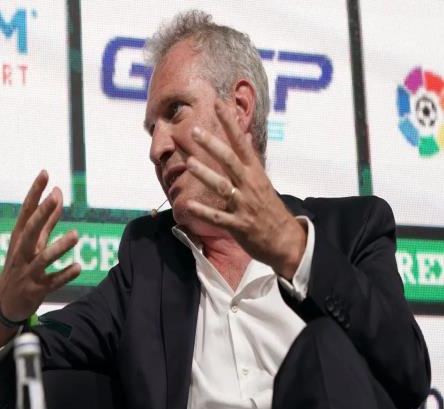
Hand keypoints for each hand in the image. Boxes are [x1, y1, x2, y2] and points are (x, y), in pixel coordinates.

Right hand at [0, 171, 80, 321]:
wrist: (6, 302)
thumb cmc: (22, 264)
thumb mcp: (33, 241)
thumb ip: (47, 218)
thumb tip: (57, 193)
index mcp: (20, 238)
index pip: (26, 211)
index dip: (35, 192)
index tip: (45, 173)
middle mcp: (22, 253)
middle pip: (30, 231)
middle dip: (41, 214)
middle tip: (54, 197)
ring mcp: (29, 272)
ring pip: (43, 258)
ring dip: (59, 246)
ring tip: (76, 235)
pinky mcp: (37, 289)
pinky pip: (53, 282)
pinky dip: (65, 275)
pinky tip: (78, 267)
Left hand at [186, 100, 305, 278]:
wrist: (286, 241)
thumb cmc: (271, 210)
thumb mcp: (263, 182)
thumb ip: (250, 161)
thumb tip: (247, 138)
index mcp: (256, 173)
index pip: (242, 143)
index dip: (230, 123)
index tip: (219, 104)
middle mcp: (250, 185)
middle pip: (230, 160)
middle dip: (212, 145)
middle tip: (195, 131)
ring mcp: (244, 205)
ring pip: (222, 186)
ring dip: (205, 174)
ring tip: (188, 162)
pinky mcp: (238, 225)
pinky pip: (217, 217)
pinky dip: (201, 211)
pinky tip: (186, 205)